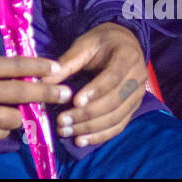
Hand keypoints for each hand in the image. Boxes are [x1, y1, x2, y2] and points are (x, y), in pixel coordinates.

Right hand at [0, 50, 71, 141]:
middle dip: (46, 94)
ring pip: (11, 119)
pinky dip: (3, 129)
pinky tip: (4, 124)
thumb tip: (21, 73)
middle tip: (64, 94)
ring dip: (21, 115)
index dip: (40, 67)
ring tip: (27, 111)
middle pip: (21, 93)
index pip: (17, 66)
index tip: (58, 69)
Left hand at [41, 22, 145, 147]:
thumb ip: (67, 62)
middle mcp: (137, 78)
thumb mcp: (85, 44)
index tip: (74, 101)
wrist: (124, 43)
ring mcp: (137, 96)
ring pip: (116, 118)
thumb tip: (44, 82)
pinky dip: (100, 136)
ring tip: (66, 131)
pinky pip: (118, 126)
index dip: (95, 91)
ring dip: (90, 128)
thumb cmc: (102, 42)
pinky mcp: (133, 108)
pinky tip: (81, 140)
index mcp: (127, 56)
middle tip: (62, 121)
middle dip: (87, 114)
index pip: (112, 78)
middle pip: (114, 102)